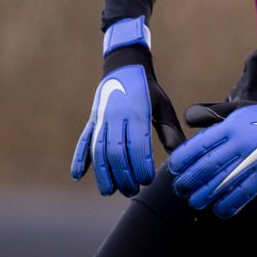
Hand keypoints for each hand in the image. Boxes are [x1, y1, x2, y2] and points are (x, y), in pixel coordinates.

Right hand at [71, 17, 183, 196]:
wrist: (125, 65)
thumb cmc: (149, 90)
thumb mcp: (162, 106)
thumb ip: (170, 131)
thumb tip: (180, 154)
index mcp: (137, 113)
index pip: (137, 145)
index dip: (141, 165)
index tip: (148, 180)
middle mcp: (116, 116)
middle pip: (116, 152)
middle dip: (124, 175)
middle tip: (132, 191)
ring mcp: (101, 119)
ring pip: (98, 150)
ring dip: (103, 174)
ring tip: (110, 192)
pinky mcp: (92, 120)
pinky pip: (83, 141)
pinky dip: (79, 158)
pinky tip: (77, 176)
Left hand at [168, 102, 256, 217]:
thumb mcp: (234, 111)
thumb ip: (211, 117)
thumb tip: (187, 121)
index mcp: (230, 127)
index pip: (200, 145)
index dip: (183, 159)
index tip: (174, 168)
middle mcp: (239, 144)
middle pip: (208, 166)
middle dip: (190, 180)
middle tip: (180, 188)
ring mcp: (253, 160)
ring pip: (223, 182)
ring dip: (206, 195)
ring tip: (195, 202)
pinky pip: (244, 192)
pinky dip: (230, 204)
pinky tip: (219, 209)